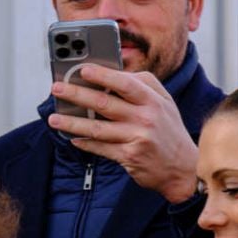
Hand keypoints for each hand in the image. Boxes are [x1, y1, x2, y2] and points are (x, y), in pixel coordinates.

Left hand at [47, 65, 198, 201]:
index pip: (126, 84)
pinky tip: (72, 139)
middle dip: (77, 94)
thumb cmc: (168, 130)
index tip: (83, 69)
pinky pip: (101, 148)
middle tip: (56, 88)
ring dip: (72, 123)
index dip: (103, 76)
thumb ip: (143, 87)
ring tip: (53, 118)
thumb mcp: (164, 104)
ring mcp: (137, 137)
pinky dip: (85, 143)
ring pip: (97, 128)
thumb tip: (114, 75)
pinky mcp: (129, 156)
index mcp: (153, 101)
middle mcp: (146, 117)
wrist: (184, 167)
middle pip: (105, 103)